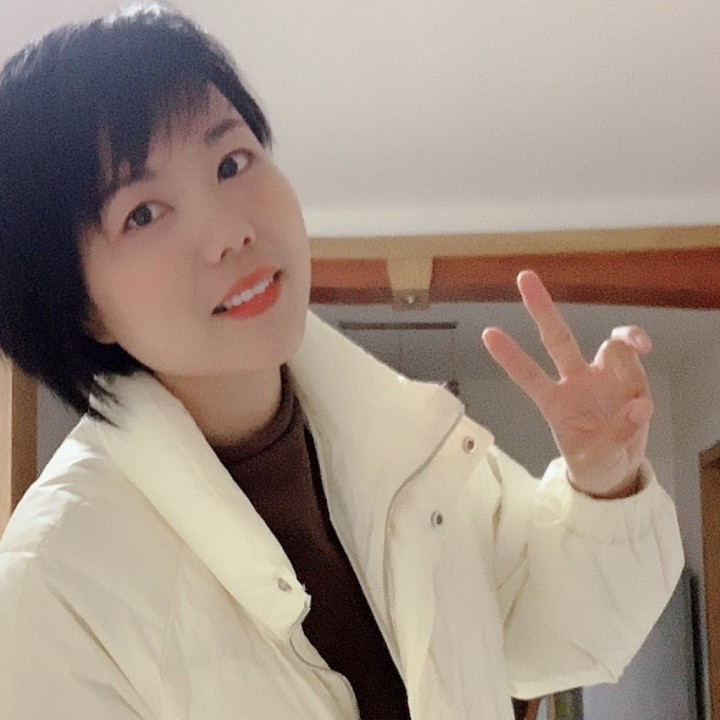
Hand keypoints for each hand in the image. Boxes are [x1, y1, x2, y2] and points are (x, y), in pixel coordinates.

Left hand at [481, 270, 652, 497]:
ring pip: (607, 344)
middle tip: (524, 277)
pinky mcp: (628, 379)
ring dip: (624, 340)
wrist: (617, 471)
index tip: (488, 334)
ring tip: (638, 346)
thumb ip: (617, 436)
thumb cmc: (595, 463)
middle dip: (541, 308)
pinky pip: (632, 353)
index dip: (510, 356)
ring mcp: (601, 377)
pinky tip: (643, 348)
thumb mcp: (597, 462)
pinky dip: (637, 345)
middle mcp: (575, 382)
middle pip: (557, 338)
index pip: (527, 375)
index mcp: (555, 403)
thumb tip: (639, 406)